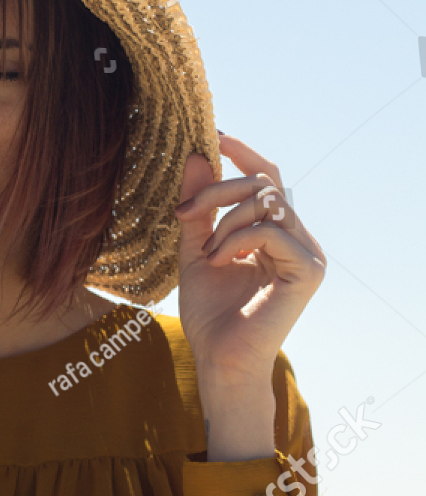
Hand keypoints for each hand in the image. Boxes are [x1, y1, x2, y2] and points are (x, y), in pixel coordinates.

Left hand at [175, 134, 326, 390]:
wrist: (219, 359)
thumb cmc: (210, 313)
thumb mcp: (196, 248)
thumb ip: (199, 207)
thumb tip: (196, 155)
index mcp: (276, 232)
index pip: (267, 178)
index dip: (243, 153)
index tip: (213, 136)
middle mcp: (298, 239)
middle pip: (263, 185)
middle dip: (217, 190)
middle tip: (185, 212)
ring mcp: (308, 254)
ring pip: (268, 202)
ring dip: (225, 221)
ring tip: (207, 252)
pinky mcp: (310, 271)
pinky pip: (272, 231)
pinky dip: (237, 240)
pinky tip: (219, 261)